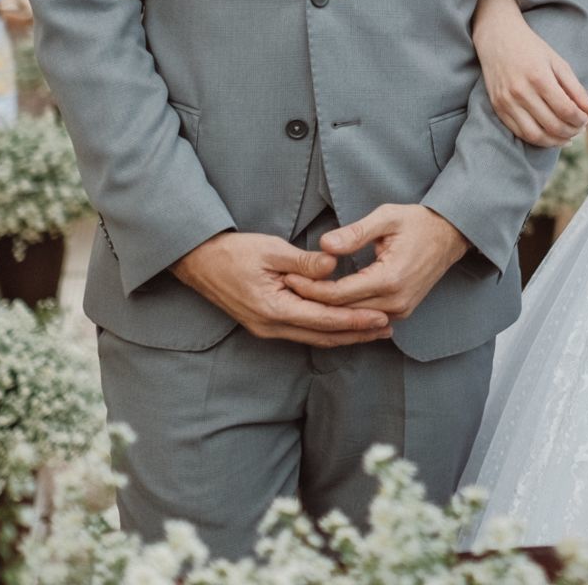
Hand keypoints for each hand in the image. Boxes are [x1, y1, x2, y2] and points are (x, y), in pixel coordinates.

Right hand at [172, 231, 391, 345]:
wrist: (199, 262)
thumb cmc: (234, 252)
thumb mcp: (270, 250)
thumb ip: (303, 261)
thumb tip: (333, 265)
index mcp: (274, 309)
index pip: (324, 319)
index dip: (355, 320)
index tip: (381, 317)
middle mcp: (272, 326)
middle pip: (323, 336)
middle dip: (357, 333)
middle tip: (388, 329)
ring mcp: (268, 329)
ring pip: (314, 338)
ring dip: (344, 335)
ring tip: (373, 331)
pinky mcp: (266, 324)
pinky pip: (303, 333)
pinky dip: (327, 331)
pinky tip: (343, 328)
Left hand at [287, 204, 469, 320]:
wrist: (450, 236)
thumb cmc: (417, 223)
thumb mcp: (386, 217)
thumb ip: (355, 233)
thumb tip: (324, 246)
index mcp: (390, 278)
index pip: (339, 293)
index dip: (310, 287)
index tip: (288, 276)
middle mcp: (396, 301)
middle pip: (342, 311)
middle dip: (312, 301)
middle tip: (285, 288)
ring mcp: (401, 310)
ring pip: (353, 318)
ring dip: (326, 308)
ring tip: (299, 295)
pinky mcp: (402, 311)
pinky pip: (365, 317)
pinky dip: (344, 311)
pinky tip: (323, 302)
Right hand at [474, 10, 587, 147]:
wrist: (498, 38)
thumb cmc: (532, 49)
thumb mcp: (559, 64)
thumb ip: (578, 91)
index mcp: (539, 78)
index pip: (566, 111)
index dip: (581, 120)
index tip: (586, 119)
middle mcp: (521, 92)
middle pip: (553, 125)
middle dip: (571, 132)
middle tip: (579, 129)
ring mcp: (507, 102)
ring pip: (535, 135)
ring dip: (555, 141)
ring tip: (566, 136)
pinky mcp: (498, 108)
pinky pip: (519, 132)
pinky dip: (537, 138)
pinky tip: (549, 135)